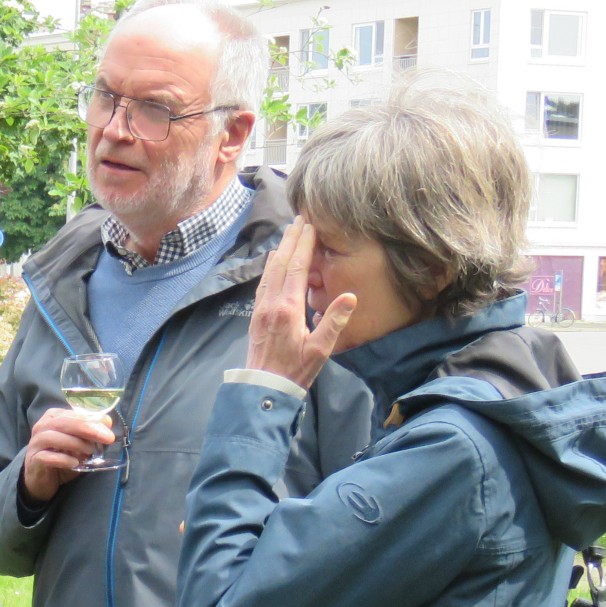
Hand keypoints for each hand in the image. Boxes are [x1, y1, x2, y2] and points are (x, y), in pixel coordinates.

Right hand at [22, 407, 114, 502]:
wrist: (42, 479)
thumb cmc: (61, 458)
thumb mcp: (79, 444)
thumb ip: (90, 433)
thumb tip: (106, 421)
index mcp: (53, 417)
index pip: (73, 414)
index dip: (91, 419)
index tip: (108, 427)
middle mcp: (41, 427)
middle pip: (63, 422)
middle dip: (87, 428)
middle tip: (106, 437)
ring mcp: (36, 443)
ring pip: (52, 437)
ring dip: (75, 443)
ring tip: (90, 451)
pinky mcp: (33, 460)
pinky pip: (46, 457)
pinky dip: (63, 459)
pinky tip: (75, 463)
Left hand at [246, 220, 355, 388]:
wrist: (263, 388)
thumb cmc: (295, 371)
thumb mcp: (320, 350)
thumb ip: (334, 321)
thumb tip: (350, 296)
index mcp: (287, 309)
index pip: (296, 267)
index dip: (304, 244)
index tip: (310, 225)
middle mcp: (270, 303)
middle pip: (280, 263)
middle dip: (291, 239)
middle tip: (300, 219)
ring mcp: (260, 308)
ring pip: (269, 271)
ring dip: (280, 249)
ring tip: (289, 232)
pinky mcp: (256, 314)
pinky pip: (263, 282)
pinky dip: (270, 266)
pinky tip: (273, 260)